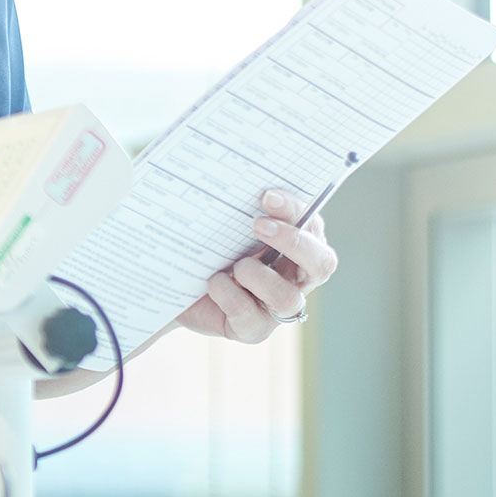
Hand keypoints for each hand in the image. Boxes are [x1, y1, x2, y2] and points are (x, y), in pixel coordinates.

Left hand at [176, 188, 339, 343]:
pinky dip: (230, 296)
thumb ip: (240, 201)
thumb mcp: (225, 220)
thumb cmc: (210, 244)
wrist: (174, 282)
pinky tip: (213, 282)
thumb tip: (232, 167)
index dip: (296, 210)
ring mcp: (276, 306)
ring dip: (259, 277)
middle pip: (322, 263)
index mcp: (298, 242)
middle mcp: (296, 275)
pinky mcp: (252, 329)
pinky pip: (251, 317)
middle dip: (293, 241)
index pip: (313, 225)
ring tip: (234, 265)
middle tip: (257, 225)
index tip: (266, 195)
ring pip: (288, 298)